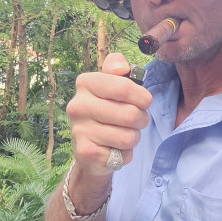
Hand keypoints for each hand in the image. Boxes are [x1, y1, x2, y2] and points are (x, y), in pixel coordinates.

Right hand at [66, 53, 151, 175]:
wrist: (90, 148)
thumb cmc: (108, 110)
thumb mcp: (113, 83)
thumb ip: (117, 66)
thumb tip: (120, 67)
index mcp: (85, 82)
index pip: (124, 87)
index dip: (143, 98)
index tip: (143, 102)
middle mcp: (77, 105)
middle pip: (130, 114)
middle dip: (141, 120)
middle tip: (134, 121)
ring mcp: (79, 129)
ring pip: (129, 136)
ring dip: (133, 137)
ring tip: (122, 134)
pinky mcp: (85, 152)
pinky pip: (122, 153)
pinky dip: (124, 153)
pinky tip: (113, 148)